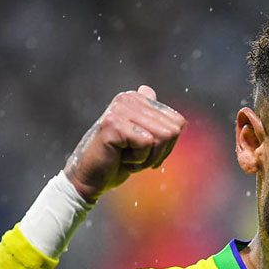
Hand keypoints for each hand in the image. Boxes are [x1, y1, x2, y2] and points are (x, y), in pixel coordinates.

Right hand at [64, 85, 185, 200]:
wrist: (91, 178)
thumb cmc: (117, 160)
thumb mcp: (141, 138)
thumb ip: (151, 118)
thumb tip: (149, 90)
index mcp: (136, 99)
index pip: (178, 122)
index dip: (168, 145)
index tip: (146, 152)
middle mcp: (127, 99)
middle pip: (172, 130)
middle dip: (159, 153)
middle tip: (136, 158)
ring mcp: (119, 110)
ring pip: (161, 137)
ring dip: (148, 157)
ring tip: (127, 158)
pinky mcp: (113, 125)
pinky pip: (146, 144)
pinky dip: (137, 160)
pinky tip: (120, 158)